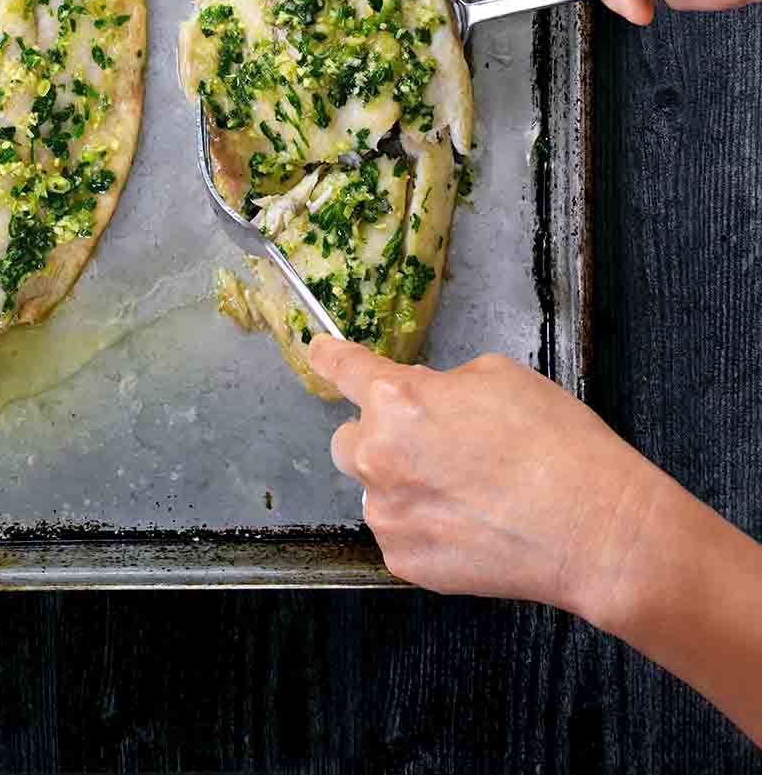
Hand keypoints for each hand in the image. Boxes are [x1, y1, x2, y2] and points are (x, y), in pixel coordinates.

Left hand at [309, 338, 761, 744]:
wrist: (594, 529)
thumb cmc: (557, 443)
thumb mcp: (500, 377)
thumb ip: (444, 383)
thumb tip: (423, 397)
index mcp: (397, 400)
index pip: (345, 369)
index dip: (329, 357)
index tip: (318, 352)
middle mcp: (377, 457)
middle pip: (348, 438)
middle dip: (378, 435)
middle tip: (432, 443)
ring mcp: (388, 514)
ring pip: (375, 489)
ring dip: (402, 483)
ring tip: (467, 491)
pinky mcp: (405, 561)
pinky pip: (400, 530)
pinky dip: (424, 524)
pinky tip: (472, 523)